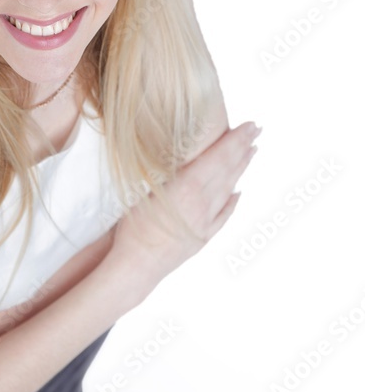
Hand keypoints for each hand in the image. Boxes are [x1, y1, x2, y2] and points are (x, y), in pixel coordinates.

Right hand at [111, 120, 260, 282]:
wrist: (137, 265)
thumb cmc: (134, 229)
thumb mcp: (148, 192)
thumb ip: (172, 176)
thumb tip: (189, 161)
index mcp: (187, 188)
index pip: (218, 158)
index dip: (234, 141)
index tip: (248, 127)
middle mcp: (202, 204)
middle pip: (227, 170)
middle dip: (243, 148)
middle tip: (256, 131)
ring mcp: (206, 221)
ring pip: (228, 189)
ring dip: (241, 169)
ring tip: (251, 152)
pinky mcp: (204, 237)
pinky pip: (223, 215)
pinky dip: (232, 201)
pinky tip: (237, 192)